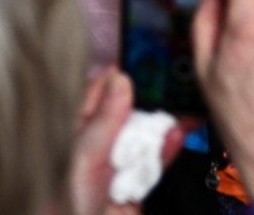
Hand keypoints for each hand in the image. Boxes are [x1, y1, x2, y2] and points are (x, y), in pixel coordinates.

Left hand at [64, 68, 181, 214]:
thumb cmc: (68, 201)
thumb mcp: (85, 157)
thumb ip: (104, 121)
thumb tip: (121, 80)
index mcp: (80, 126)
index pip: (103, 88)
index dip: (124, 69)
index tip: (149, 53)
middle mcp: (103, 138)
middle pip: (133, 106)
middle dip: (155, 92)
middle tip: (176, 75)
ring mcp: (123, 157)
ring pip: (149, 130)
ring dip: (167, 118)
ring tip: (185, 104)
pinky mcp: (141, 176)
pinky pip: (160, 156)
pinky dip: (171, 145)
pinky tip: (180, 132)